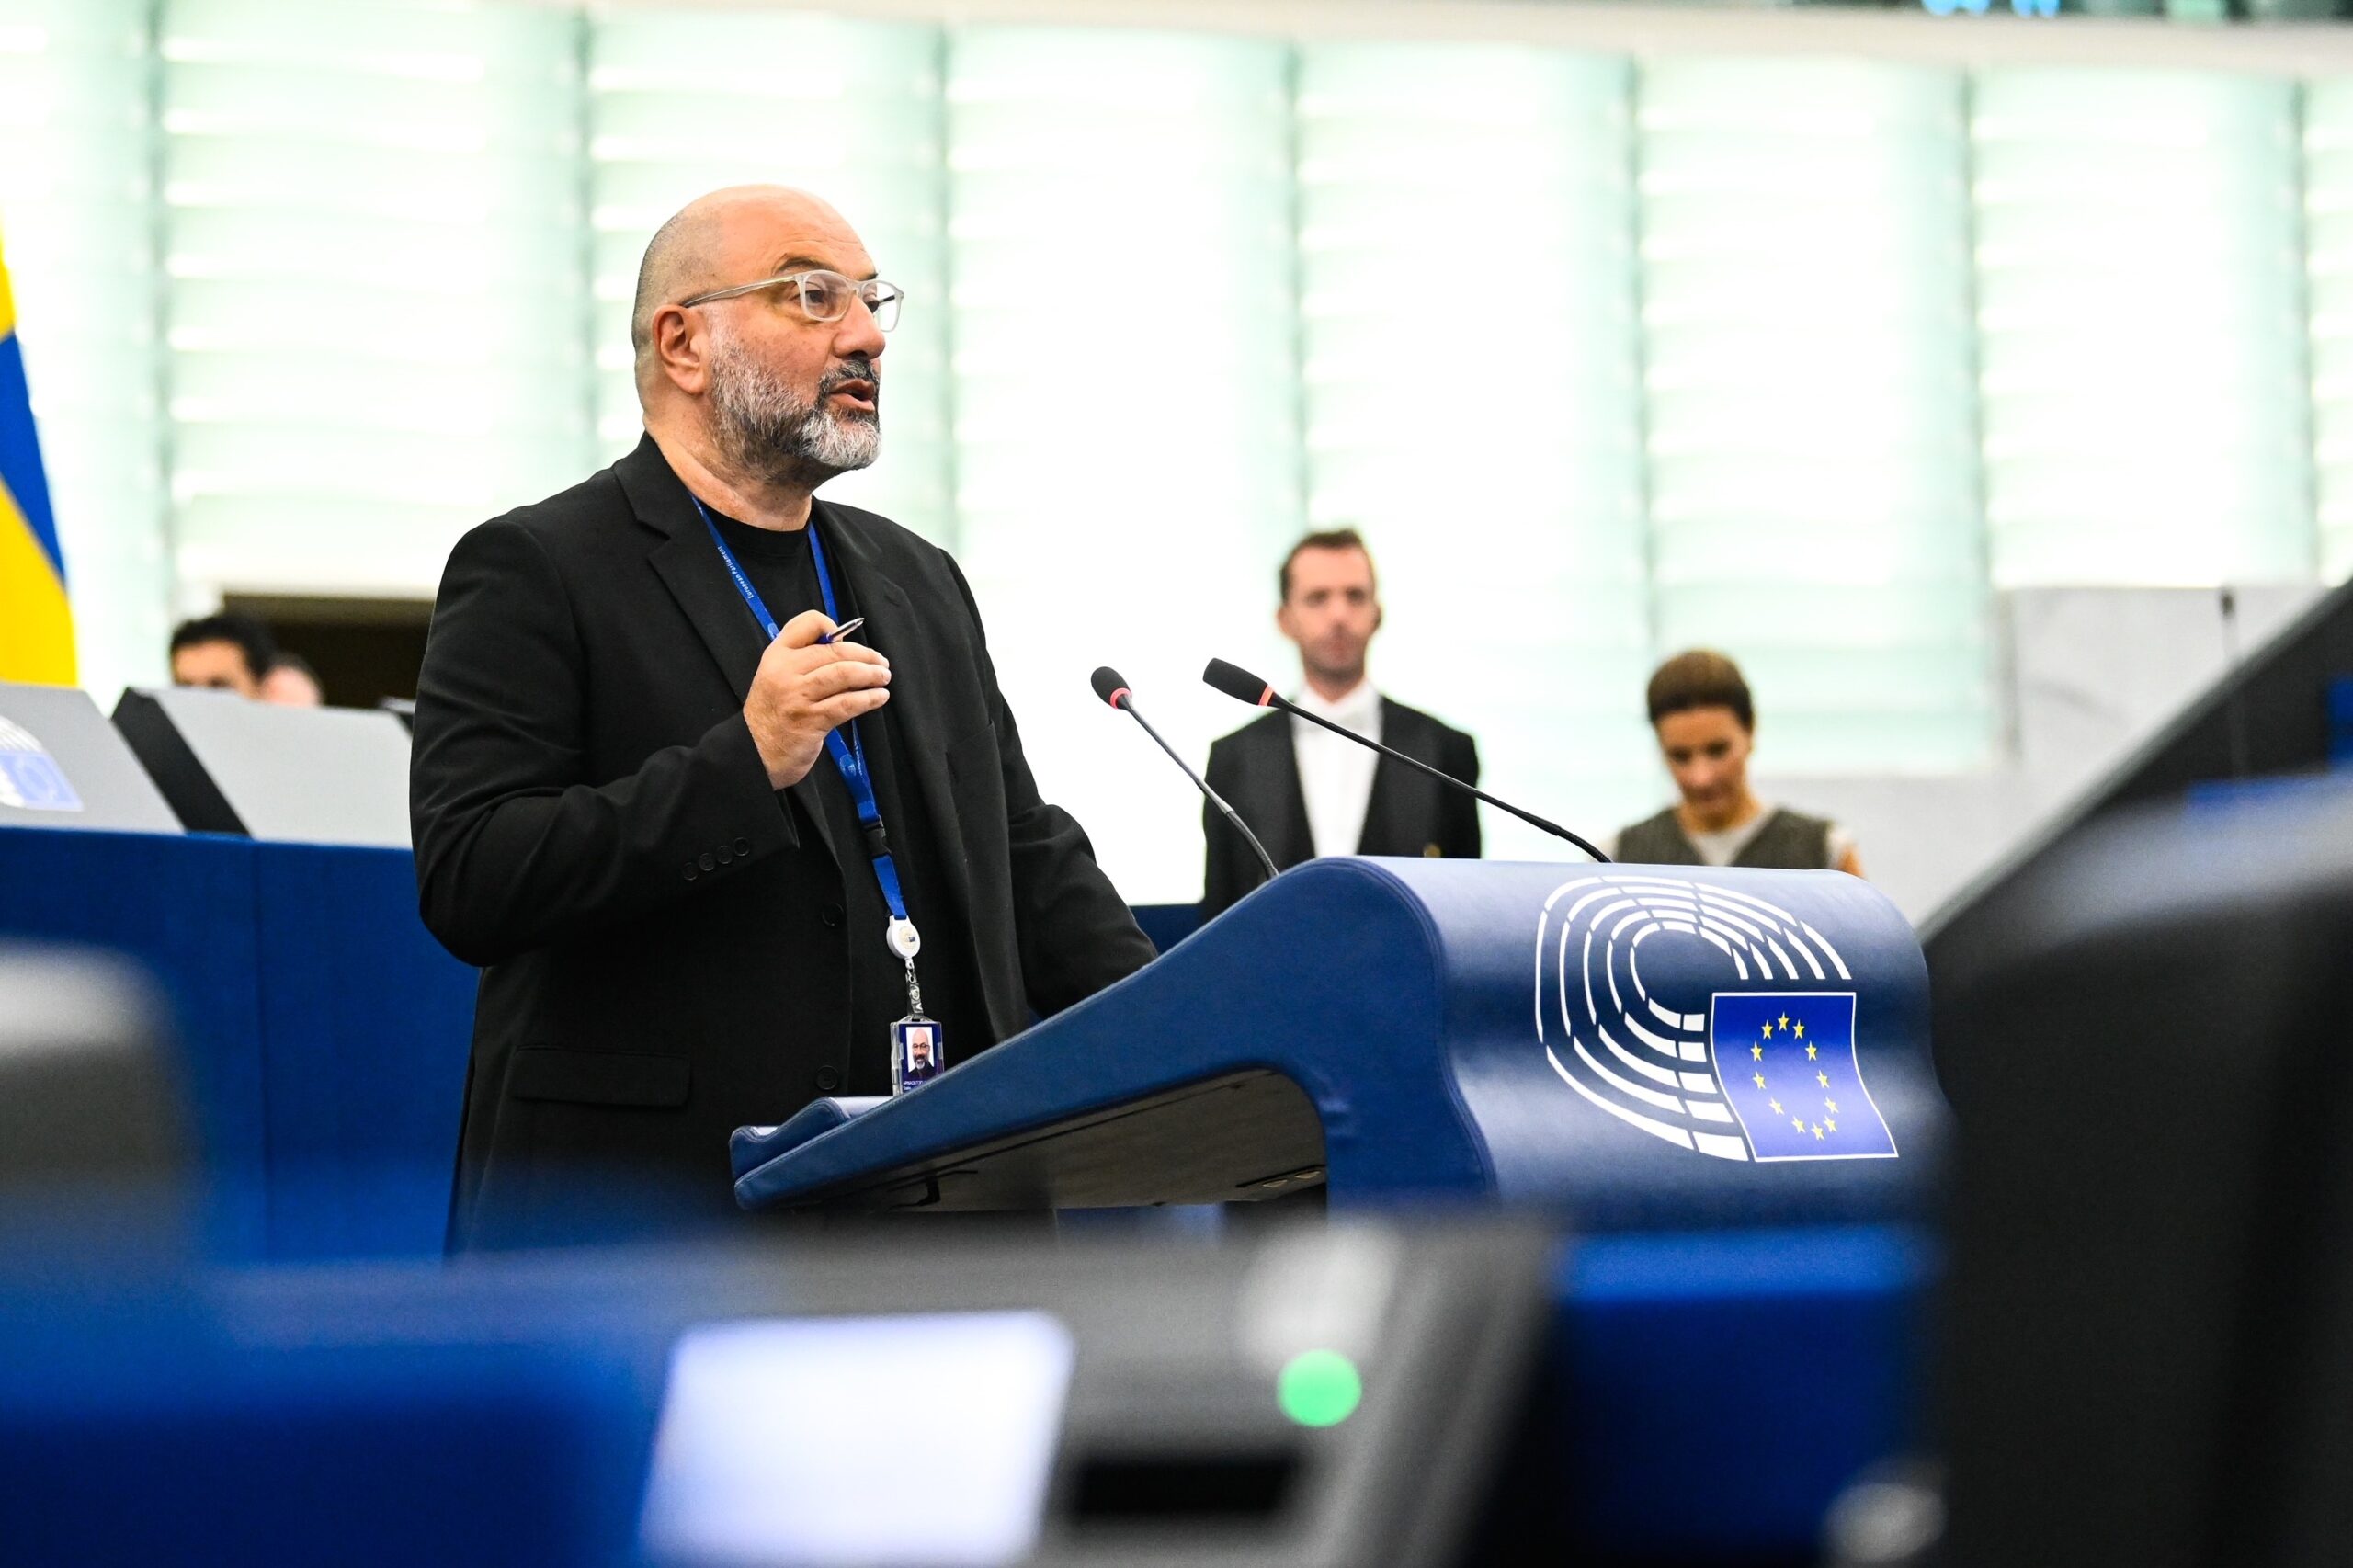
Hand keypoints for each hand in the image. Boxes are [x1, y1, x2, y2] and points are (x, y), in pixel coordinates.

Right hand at [743, 610, 891, 787]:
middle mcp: (786, 671)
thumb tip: (843, 648)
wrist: (754, 752)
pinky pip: (847, 703)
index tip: (848, 640)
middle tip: (880, 662)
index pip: (807, 624)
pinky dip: (869, 698)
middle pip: (835, 650)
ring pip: (844, 674)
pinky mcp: (811, 720)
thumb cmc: (772, 714)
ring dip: (871, 674)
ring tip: (883, 677)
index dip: (833, 627)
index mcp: (777, 655)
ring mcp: (798, 696)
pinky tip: (879, 697)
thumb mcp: (776, 676)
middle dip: (865, 655)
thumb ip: (802, 660)